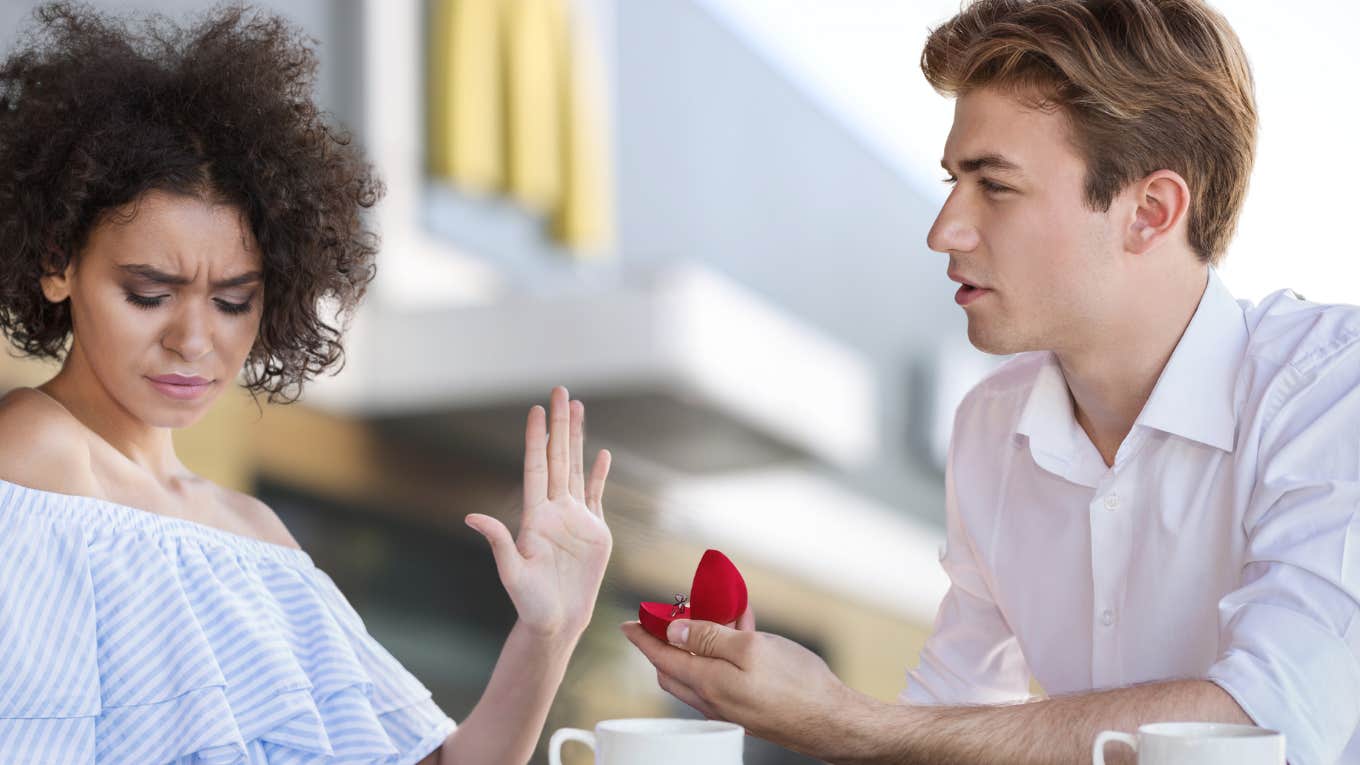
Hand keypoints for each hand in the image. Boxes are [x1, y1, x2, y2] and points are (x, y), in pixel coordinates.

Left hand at [466, 387, 611, 639]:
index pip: (535, 467)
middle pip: (557, 458)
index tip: (536, 410)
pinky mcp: (594, 531)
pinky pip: (596, 495)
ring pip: (575, 468)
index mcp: (535, 516)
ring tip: (578, 409)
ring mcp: (575, 518)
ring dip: (578, 439)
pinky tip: (601, 453)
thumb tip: (472, 517)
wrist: (557, 621)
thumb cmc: (531, 602)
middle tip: (560, 391)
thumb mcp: (512, 573)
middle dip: (560, 425)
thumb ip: (499, 542)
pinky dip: (599, 474)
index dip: (536, 439)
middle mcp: (554, 510)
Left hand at [621, 617, 870, 754]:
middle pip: (675, 665)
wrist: (831, 721)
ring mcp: (730, 704)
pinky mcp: (747, 705)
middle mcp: (712, 698)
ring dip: (701, 639)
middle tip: (672, 613)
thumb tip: (673, 630)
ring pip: (700, 668)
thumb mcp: (750, 648)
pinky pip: (724, 674)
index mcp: (707, 683)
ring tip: (715, 609)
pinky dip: (724, 649)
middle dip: (668, 638)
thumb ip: (708, 637)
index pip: (661, 656)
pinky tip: (742, 627)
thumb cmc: (797, 685)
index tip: (628, 624)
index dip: (643, 636)